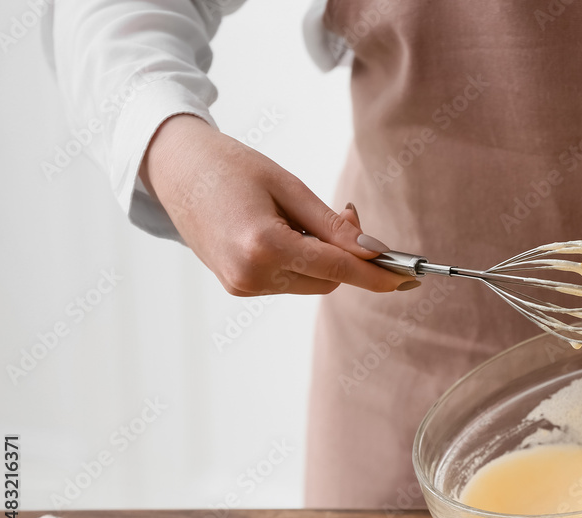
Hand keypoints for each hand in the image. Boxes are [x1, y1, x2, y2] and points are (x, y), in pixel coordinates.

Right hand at [140, 114, 408, 295]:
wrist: (174, 169)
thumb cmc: (231, 166)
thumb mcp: (288, 187)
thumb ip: (332, 225)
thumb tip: (373, 251)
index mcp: (263, 246)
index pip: (337, 268)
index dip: (375, 274)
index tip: (407, 278)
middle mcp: (251, 275)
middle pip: (328, 280)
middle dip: (348, 256)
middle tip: (347, 214)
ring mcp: (242, 285)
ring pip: (311, 283)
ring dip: (323, 258)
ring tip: (300, 217)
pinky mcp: (238, 287)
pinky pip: (290, 281)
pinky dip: (302, 261)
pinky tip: (283, 232)